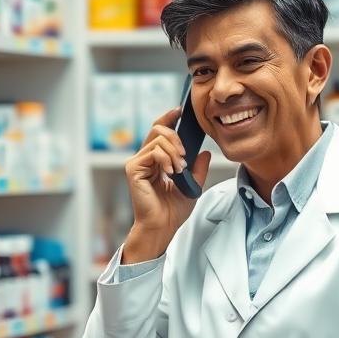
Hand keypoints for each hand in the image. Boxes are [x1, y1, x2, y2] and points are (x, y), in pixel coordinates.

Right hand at [123, 107, 210, 263]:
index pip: (159, 130)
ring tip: (179, 169)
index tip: (180, 110)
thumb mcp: (193, 185)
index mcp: (156, 160)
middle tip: (185, 157)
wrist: (163, 227)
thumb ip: (198, 168)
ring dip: (175, 152)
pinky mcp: (133, 169)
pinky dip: (166, 159)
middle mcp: (144, 158)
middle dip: (177, 138)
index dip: (169, 117)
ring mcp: (137, 163)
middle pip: (158, 129)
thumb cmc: (173, 211)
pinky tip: (172, 172)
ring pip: (158, 139)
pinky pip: (153, 151)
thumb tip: (205, 151)